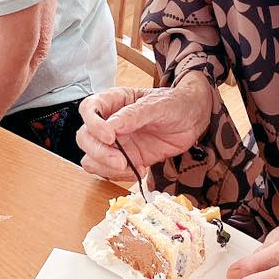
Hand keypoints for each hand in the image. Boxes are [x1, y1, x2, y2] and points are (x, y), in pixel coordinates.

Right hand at [77, 77, 210, 180]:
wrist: (193, 120)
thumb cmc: (175, 104)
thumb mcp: (158, 105)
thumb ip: (134, 114)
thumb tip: (111, 126)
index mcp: (114, 102)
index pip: (89, 109)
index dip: (93, 124)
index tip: (110, 137)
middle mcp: (109, 123)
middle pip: (85, 138)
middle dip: (99, 152)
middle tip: (121, 161)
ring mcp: (116, 143)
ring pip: (91, 158)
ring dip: (107, 168)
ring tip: (132, 167)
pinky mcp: (125, 159)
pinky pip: (109, 172)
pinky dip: (119, 176)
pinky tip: (140, 170)